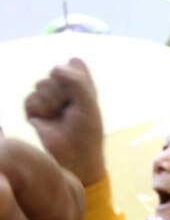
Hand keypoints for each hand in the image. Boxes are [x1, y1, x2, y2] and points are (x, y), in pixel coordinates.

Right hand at [24, 57, 105, 185]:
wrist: (74, 156)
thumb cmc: (87, 132)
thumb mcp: (88, 104)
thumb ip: (77, 82)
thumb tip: (55, 68)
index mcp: (83, 84)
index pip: (75, 63)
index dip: (76, 75)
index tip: (82, 93)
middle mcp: (64, 88)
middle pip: (56, 73)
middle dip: (63, 91)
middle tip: (71, 109)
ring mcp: (48, 98)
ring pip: (41, 85)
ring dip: (52, 102)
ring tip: (59, 116)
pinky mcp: (34, 109)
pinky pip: (30, 99)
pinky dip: (39, 109)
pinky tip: (47, 120)